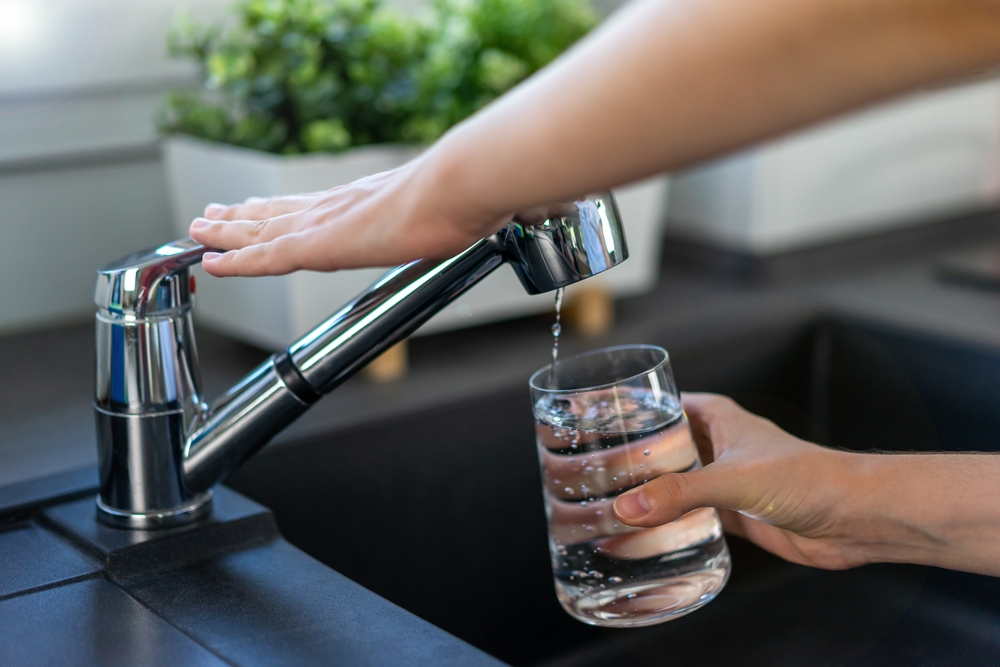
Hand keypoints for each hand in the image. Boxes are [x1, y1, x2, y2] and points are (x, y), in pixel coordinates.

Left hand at [188, 149, 512, 276]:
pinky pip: (267, 257)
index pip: (311, 208)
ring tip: (198, 230)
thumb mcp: (449, 212)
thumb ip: (449, 219)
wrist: (462, 188)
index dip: (280, 212)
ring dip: (227, 233)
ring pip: (262, 231)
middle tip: (211, 214)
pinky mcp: (323, 244)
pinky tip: (214, 262)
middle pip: (277, 214)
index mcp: (363, 203)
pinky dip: (238, 261)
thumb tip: (477, 222)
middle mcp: (337, 208)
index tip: (258, 210)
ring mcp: (327, 224)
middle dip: (242, 217)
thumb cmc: (464, 200)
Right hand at [612, 393, 868, 569]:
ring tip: (605, 502)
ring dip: (647, 492)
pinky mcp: (731, 513)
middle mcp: (716, 444)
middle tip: (589, 470)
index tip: (593, 422)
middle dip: (630, 456)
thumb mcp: (734, 478)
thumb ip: (681, 492)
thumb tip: (630, 507)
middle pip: (661, 445)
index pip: (662, 404)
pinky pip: (688, 516)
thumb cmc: (808, 477)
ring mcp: (722, 480)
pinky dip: (668, 523)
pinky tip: (642, 533)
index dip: (629, 411)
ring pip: (672, 481)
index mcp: (716, 417)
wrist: (851, 518)